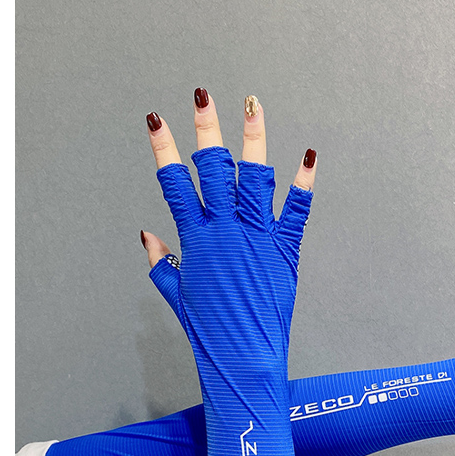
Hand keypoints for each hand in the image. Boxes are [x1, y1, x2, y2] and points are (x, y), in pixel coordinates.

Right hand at [141, 89, 316, 376]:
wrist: (245, 358)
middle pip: (213, 170)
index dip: (163, 149)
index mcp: (195, 240)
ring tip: (252, 104)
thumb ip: (160, 262)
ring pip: (253, 178)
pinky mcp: (284, 251)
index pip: (174, 184)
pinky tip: (308, 154)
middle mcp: (224, 232)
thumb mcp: (177, 295)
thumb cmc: (209, 331)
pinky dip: (303, 182)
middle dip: (206, 130)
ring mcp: (256, 238)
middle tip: (203, 97)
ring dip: (253, 139)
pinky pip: (295, 211)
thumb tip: (146, 236)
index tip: (156, 119)